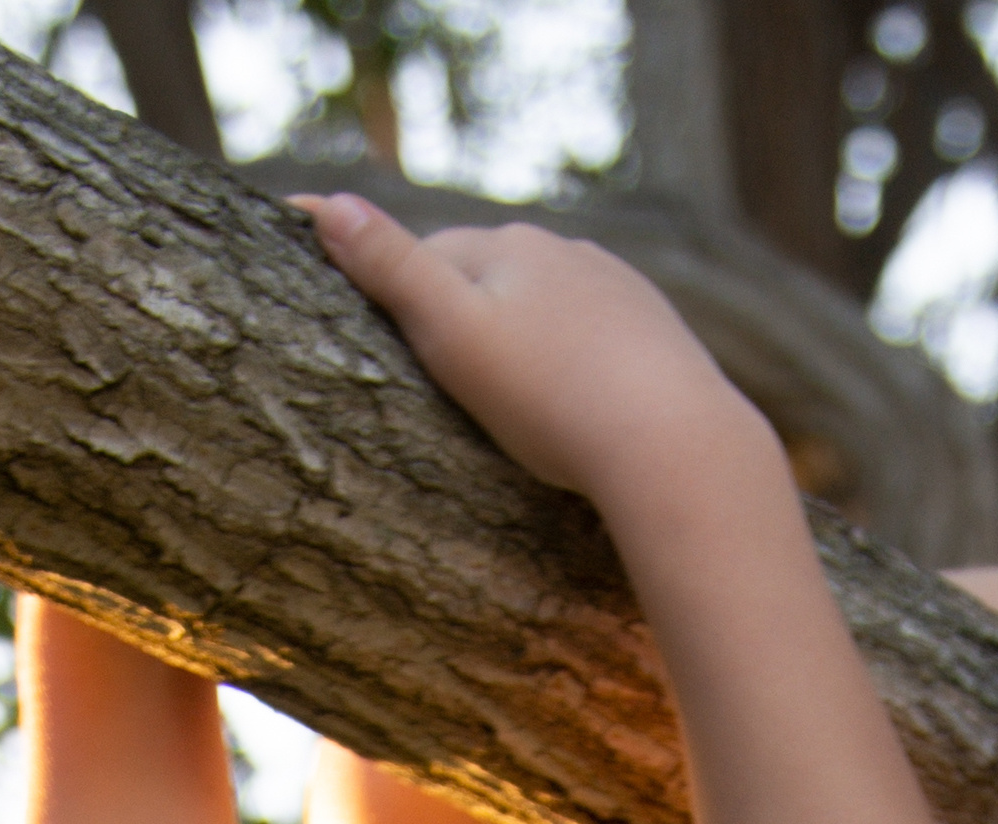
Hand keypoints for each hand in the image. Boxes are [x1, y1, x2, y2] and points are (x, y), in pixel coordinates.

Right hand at [301, 193, 779, 523]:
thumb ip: (390, 269)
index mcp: (512, 246)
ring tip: (506, 395)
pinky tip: (570, 402)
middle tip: (436, 373)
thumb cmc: (551, 398)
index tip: (376, 335)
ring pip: (549, 307)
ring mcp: (620, 292)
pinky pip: (596, 341)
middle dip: (463, 313)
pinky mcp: (657, 337)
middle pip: (493, 277)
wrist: (672, 446)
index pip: (432, 255)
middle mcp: (570, 253)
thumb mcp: (452, 334)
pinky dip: (574, 362)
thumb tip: (326, 204)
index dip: (398, 293)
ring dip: (523, 337)